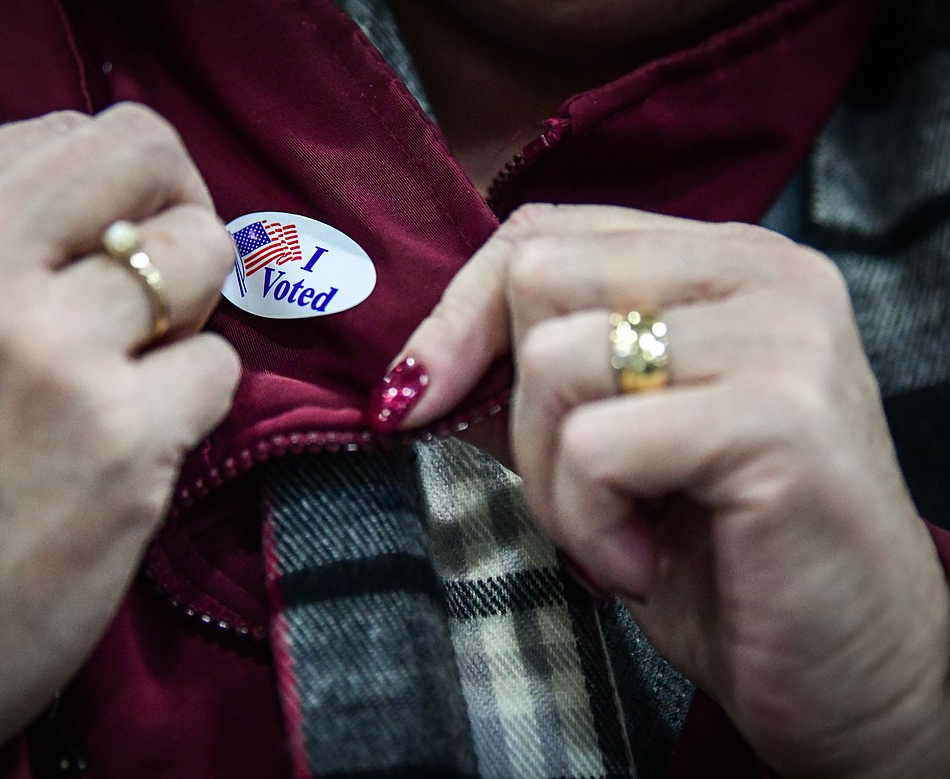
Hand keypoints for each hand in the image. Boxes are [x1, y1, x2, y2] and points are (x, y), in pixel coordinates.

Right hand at [0, 104, 239, 777]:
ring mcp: (50, 353)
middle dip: (176, 212)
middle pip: (148, 158)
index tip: (118, 244)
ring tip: (139, 371)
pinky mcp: (121, 438)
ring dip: (193, 314)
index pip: (73, 133)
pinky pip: (223, 366)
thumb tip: (124, 194)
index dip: (120, 190)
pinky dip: (198, 401)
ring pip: (203, 255)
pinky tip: (139, 442)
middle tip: (167, 281)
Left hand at [385, 204, 949, 775]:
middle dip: (513, 409)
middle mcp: (764, 273)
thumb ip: (537, 386)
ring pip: (555, 362)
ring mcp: (781, 337)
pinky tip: (638, 562)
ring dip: (549, 480)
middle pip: (539, 278)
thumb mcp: (611, 449)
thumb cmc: (725, 559)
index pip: (546, 232)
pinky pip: (594, 445)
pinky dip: (584, 523)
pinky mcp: (779, 417)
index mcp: (723, 264)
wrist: (851, 669)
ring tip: (614, 534)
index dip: (458, 313)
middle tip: (571, 494)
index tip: (414, 396)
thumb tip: (422, 370)